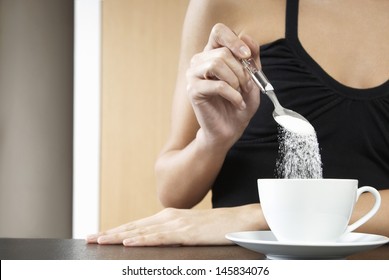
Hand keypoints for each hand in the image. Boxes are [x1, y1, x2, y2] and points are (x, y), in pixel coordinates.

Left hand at [86, 204, 263, 245]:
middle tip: (89, 237)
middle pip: (134, 226)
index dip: (117, 229)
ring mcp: (177, 224)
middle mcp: (169, 217)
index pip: (137, 224)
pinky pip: (160, 237)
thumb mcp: (190, 229)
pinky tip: (128, 242)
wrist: (239, 220)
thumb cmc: (216, 227)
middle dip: (110, 232)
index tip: (100, 234)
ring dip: (119, 236)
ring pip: (141, 231)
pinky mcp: (186, 232)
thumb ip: (173, 232)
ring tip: (100, 240)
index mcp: (169, 216)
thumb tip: (158, 240)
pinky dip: (142, 239)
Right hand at [186, 23, 260, 149]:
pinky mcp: (193, 91)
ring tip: (240, 93)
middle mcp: (200, 61)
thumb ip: (251, 57)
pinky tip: (237, 103)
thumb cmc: (239, 103)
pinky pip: (217, 85)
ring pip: (216, 63)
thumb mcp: (252, 78)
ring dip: (236, 80)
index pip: (219, 32)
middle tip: (246, 86)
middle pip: (222, 51)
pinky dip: (233, 94)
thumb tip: (246, 36)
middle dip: (241, 70)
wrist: (230, 129)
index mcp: (213, 54)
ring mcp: (193, 75)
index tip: (247, 56)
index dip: (234, 40)